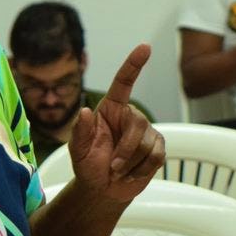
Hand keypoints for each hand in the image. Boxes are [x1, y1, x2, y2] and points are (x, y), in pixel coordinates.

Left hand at [68, 44, 165, 204]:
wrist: (102, 189)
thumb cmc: (88, 165)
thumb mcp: (78, 150)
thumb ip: (80, 131)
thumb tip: (85, 111)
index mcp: (111, 109)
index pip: (124, 82)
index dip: (134, 64)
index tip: (145, 47)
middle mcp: (130, 116)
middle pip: (138, 123)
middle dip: (125, 149)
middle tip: (112, 166)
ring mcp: (146, 132)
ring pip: (147, 144)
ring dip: (131, 163)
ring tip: (118, 171)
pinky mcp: (157, 148)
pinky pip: (156, 157)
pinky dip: (141, 171)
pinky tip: (131, 175)